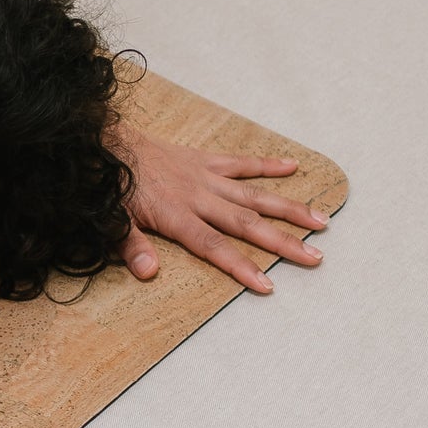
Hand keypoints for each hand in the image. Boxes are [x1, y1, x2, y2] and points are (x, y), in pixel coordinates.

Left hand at [113, 121, 328, 294]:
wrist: (108, 143)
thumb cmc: (113, 186)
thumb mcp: (113, 219)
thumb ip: (131, 246)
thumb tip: (147, 273)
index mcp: (176, 215)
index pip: (214, 246)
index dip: (241, 265)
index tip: (269, 284)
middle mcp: (198, 196)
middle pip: (245, 223)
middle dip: (282, 241)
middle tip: (315, 256)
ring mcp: (205, 176)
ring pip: (253, 194)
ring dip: (287, 207)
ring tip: (320, 220)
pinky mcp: (204, 160)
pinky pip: (239, 162)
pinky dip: (266, 164)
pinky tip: (293, 166)